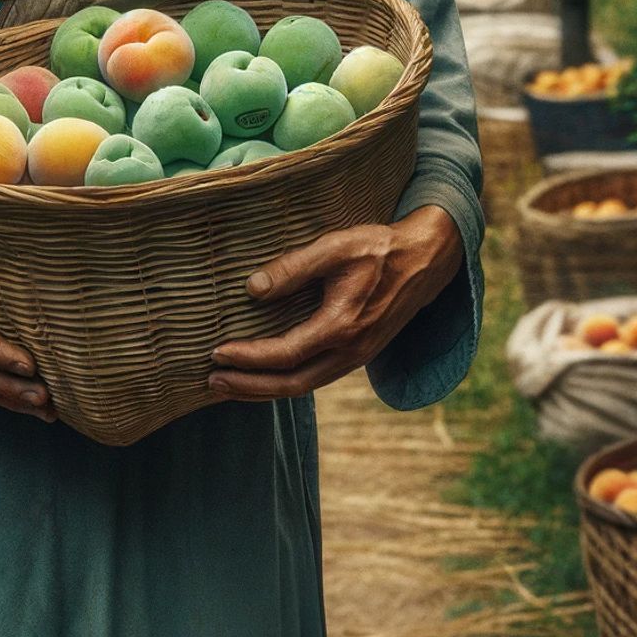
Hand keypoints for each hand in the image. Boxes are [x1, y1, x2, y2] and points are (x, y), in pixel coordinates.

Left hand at [208, 204, 464, 401]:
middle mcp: (350, 351)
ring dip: (264, 389)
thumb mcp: (335, 247)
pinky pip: (315, 377)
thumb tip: (252, 290)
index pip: (285, 354)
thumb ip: (294, 267)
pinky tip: (265, 374)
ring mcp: (356, 357)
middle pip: (292, 385)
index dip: (248, 358)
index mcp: (342, 326)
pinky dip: (285, 381)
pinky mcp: (357, 354)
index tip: (217, 353)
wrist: (425, 262)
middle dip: (249, 387)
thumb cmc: (378, 248)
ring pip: (304, 386)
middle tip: (211, 381)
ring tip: (229, 384)